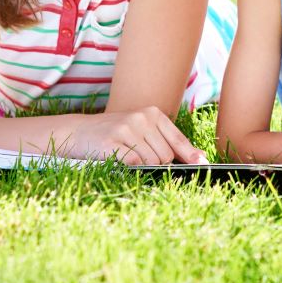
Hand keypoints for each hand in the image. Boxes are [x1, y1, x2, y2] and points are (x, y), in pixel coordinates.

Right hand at [61, 106, 208, 165]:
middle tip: (139, 158)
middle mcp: (142, 118)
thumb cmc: (114, 135)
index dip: (191, 155)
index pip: (178, 139)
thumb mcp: (141, 131)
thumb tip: (198, 159)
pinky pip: (135, 163)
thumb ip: (166, 142)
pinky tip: (122, 161)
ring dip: (144, 167)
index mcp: (153, 114)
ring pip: (152, 161)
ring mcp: (127, 129)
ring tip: (128, 158)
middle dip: (158, 164)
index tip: (204, 164)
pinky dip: (133, 168)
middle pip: (166, 155)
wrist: (77, 132)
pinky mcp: (113, 142)